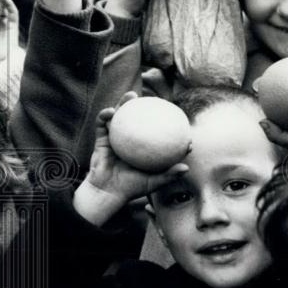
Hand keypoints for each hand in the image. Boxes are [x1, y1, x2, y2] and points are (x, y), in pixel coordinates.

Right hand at [75, 92, 188, 226]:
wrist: (106, 192)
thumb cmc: (130, 189)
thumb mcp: (152, 183)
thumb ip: (168, 175)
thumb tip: (186, 167)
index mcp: (142, 148)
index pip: (155, 133)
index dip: (166, 123)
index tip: (178, 119)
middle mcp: (129, 140)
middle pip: (138, 119)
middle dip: (144, 106)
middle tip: (154, 98)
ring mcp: (115, 138)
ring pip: (120, 116)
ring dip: (123, 103)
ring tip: (131, 95)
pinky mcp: (101, 139)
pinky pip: (102, 124)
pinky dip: (104, 116)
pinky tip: (109, 112)